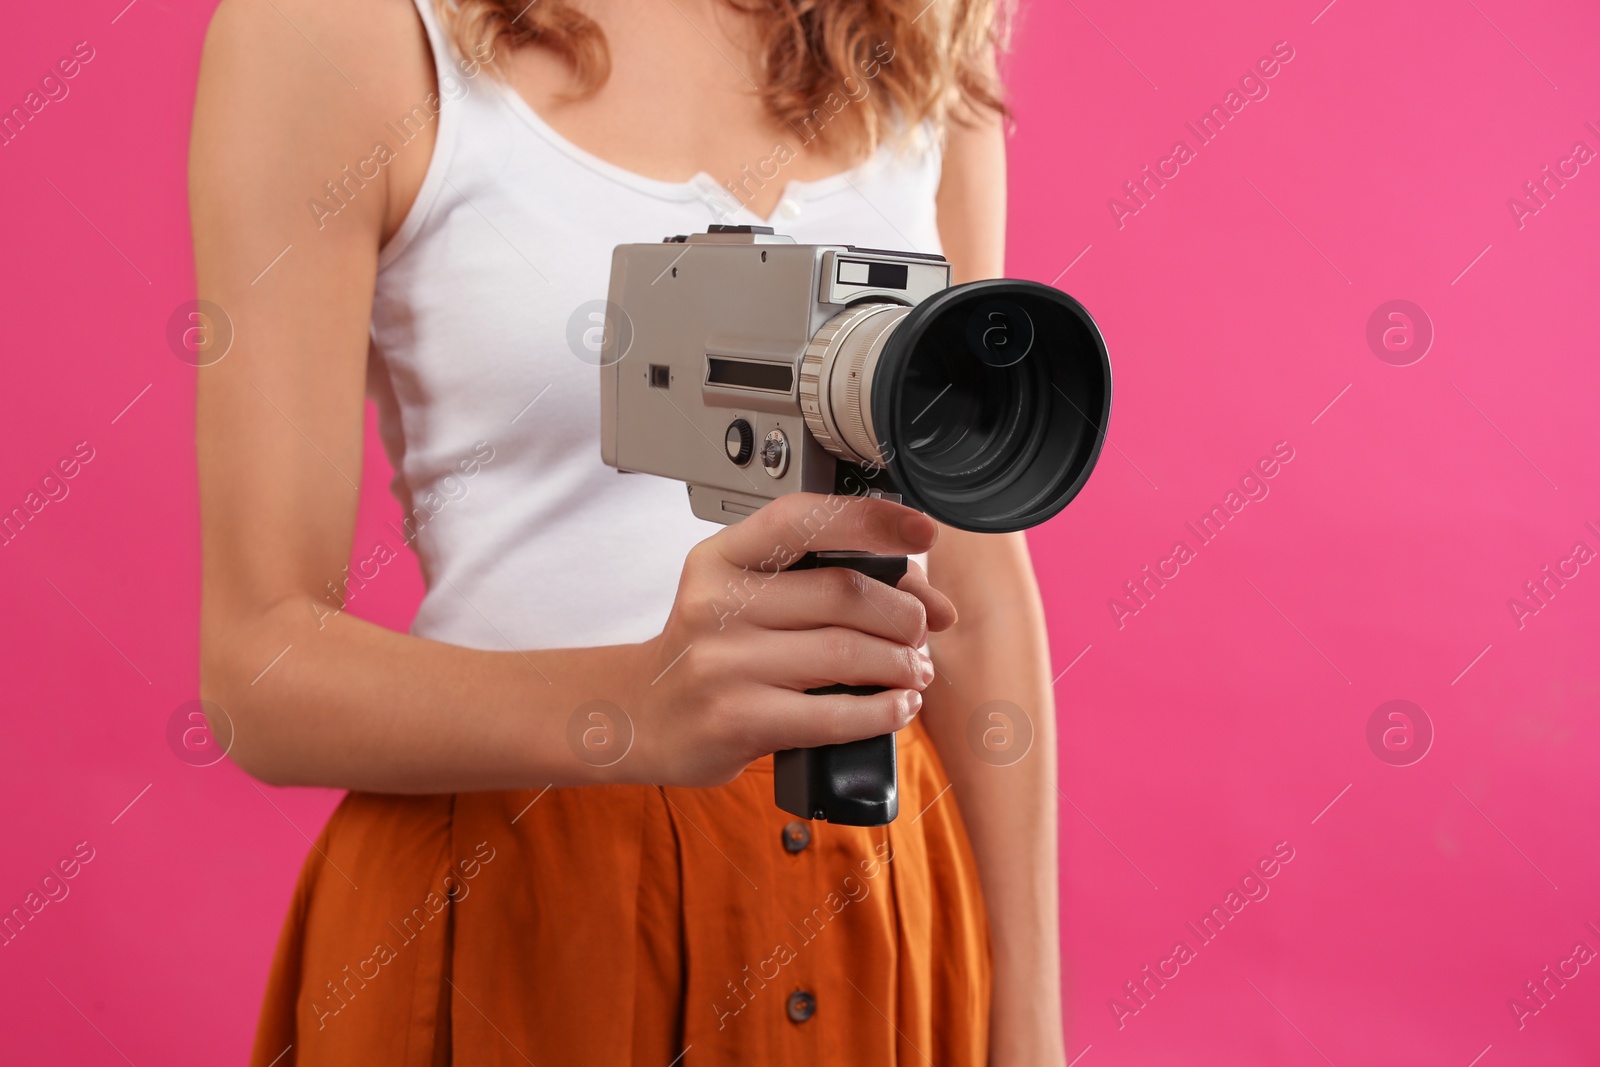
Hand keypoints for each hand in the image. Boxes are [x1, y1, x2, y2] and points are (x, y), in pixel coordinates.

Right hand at [620, 493, 957, 787]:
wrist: (641, 717)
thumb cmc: (711, 652)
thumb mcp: (743, 597)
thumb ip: (817, 582)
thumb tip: (923, 596)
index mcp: (720, 558)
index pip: (801, 520)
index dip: (871, 519)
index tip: (922, 531)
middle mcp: (716, 604)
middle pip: (842, 593)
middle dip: (903, 613)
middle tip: (921, 630)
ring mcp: (724, 664)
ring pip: (848, 653)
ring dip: (901, 663)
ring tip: (914, 669)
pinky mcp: (738, 720)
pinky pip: (834, 713)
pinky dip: (883, 710)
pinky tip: (897, 707)